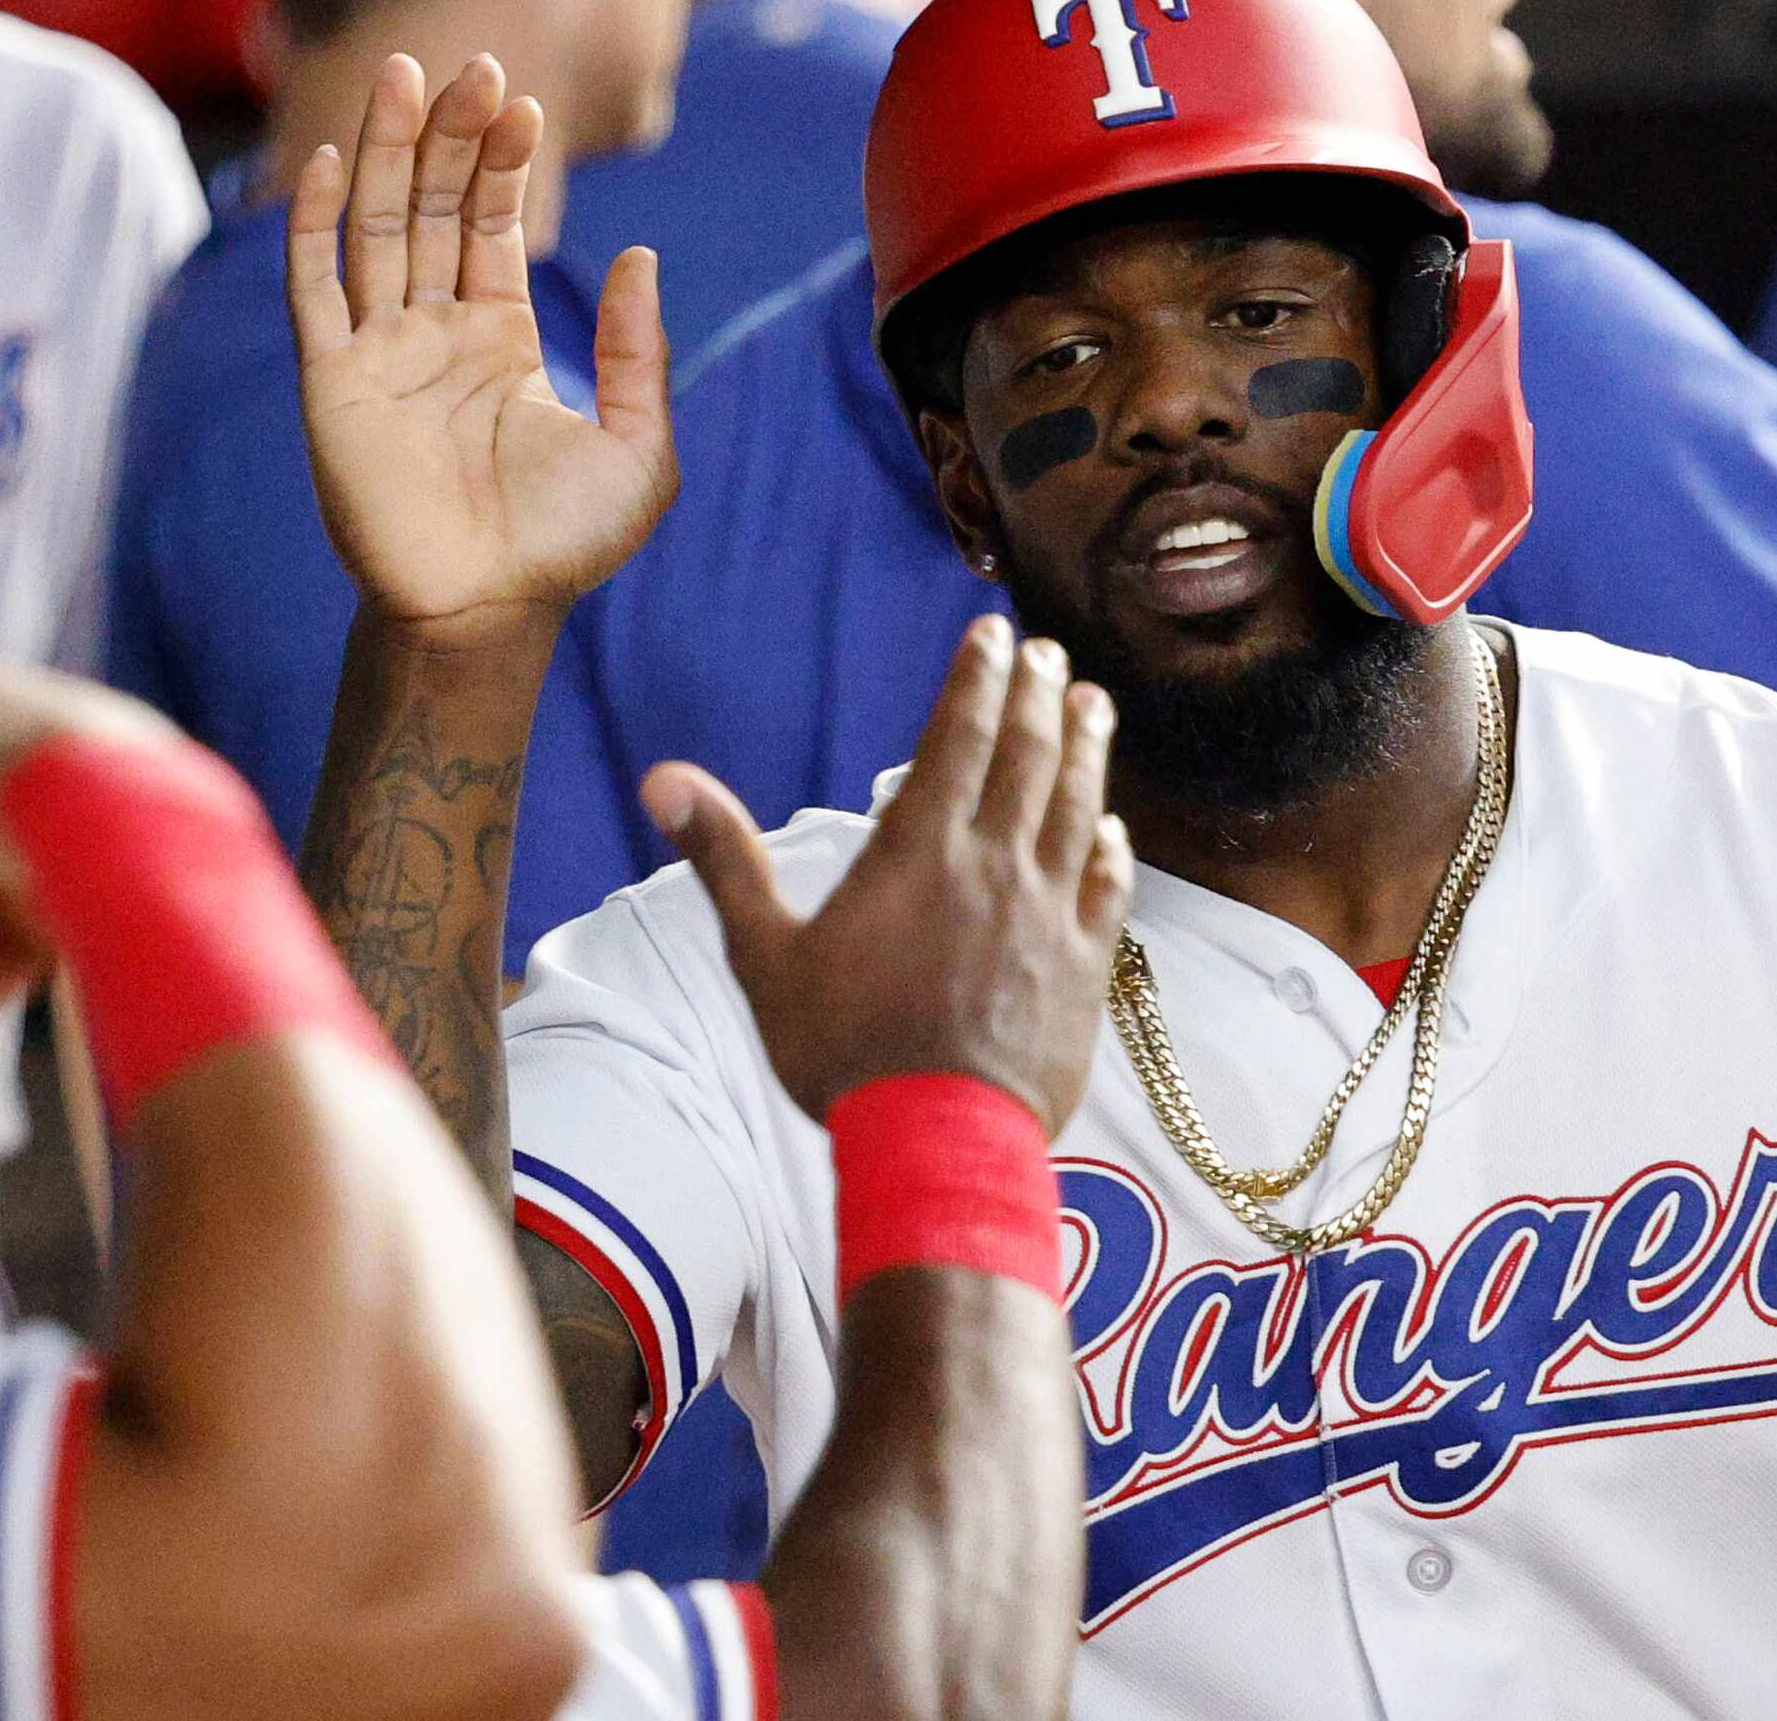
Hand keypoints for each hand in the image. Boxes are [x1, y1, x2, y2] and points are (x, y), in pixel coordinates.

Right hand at [288, 53, 677, 648]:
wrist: (489, 610)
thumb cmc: (564, 545)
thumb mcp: (637, 445)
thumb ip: (637, 353)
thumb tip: (640, 257)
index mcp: (500, 339)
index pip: (493, 226)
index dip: (504, 164)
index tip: (522, 102)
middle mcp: (434, 333)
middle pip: (436, 208)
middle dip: (452, 137)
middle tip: (474, 64)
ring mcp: (378, 352)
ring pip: (377, 227)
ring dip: (390, 152)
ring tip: (407, 75)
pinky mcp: (331, 380)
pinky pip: (315, 288)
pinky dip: (316, 224)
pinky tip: (337, 162)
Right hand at [645, 617, 1132, 1134]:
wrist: (937, 1142)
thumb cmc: (843, 1053)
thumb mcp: (765, 956)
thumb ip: (724, 859)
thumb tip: (663, 780)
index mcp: (920, 852)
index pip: (958, 738)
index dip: (978, 679)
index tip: (994, 633)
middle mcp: (994, 867)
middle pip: (1027, 758)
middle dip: (1038, 697)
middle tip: (1051, 655)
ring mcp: (1048, 915)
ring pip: (1077, 809)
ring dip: (1087, 750)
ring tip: (1094, 704)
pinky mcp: (1084, 968)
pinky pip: (1107, 890)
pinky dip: (1111, 849)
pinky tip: (1112, 828)